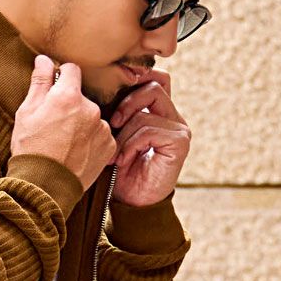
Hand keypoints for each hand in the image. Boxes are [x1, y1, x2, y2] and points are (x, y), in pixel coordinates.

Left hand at [108, 68, 190, 206]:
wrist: (130, 202)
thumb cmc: (117, 169)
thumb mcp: (112, 135)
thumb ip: (115, 111)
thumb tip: (100, 85)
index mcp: (158, 111)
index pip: (155, 79)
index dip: (135, 80)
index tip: (111, 94)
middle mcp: (172, 117)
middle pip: (153, 86)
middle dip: (127, 102)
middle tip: (111, 123)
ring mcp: (179, 129)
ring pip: (145, 112)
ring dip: (123, 134)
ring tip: (115, 154)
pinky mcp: (180, 142)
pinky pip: (149, 129)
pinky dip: (131, 144)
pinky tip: (124, 160)